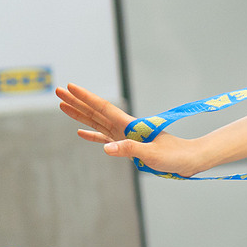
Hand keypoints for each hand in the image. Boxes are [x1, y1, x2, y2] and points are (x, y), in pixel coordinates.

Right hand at [56, 84, 202, 176]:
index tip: (70, 87)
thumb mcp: (152, 154)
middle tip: (58, 91)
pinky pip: (105, 138)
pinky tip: (81, 132)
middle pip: (95, 111)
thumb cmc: (174, 156)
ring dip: (80, 114)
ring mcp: (125, 136)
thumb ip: (130, 150)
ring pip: (97, 122)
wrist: (189, 159)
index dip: (85, 97)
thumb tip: (106, 148)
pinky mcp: (128, 146)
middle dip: (76, 102)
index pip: (103, 108)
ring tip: (63, 106)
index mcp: (130, 126)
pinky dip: (92, 135)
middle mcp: (125, 128)